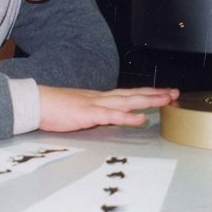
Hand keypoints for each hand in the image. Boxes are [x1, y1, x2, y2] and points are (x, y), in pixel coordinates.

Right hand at [38, 86, 178, 131]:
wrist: (36, 102)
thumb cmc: (53, 108)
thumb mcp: (78, 110)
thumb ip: (93, 112)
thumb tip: (104, 117)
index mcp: (99, 98)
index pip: (128, 94)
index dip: (147, 93)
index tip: (163, 93)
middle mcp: (101, 98)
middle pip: (134, 94)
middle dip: (156, 94)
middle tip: (175, 93)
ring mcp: (96, 104)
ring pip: (128, 101)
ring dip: (149, 100)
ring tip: (166, 100)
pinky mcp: (89, 114)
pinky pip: (112, 115)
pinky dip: (128, 117)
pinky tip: (141, 118)